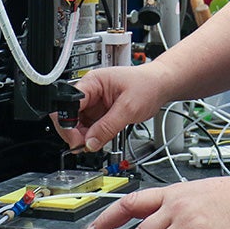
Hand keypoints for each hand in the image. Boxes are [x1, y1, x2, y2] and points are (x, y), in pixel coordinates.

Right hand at [53, 64, 168, 151]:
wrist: (161, 86)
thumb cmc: (148, 85)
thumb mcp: (129, 107)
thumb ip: (108, 126)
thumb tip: (90, 142)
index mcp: (93, 83)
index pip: (68, 104)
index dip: (68, 123)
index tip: (76, 139)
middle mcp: (90, 93)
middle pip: (69, 116)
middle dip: (74, 133)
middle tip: (85, 146)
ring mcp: (94, 104)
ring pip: (77, 125)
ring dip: (83, 137)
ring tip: (94, 143)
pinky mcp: (99, 113)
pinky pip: (88, 128)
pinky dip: (91, 137)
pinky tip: (98, 140)